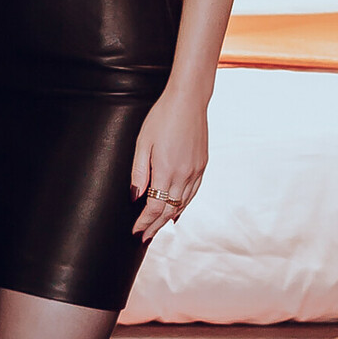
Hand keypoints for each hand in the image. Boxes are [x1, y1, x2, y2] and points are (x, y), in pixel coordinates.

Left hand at [130, 90, 207, 240]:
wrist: (188, 100)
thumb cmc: (161, 118)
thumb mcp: (142, 143)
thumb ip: (138, 172)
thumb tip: (135, 197)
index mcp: (166, 170)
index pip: (154, 207)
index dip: (144, 222)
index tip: (135, 231)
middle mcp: (184, 175)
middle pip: (168, 211)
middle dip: (154, 226)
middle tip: (144, 238)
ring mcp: (196, 171)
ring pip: (182, 204)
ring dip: (168, 219)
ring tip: (157, 229)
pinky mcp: (202, 165)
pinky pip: (193, 193)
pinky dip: (184, 206)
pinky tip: (177, 212)